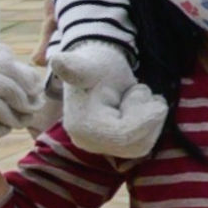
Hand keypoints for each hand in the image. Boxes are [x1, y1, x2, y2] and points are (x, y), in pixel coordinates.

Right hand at [46, 44, 163, 161]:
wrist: (97, 70)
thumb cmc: (95, 65)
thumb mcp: (88, 64)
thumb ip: (75, 67)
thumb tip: (57, 60)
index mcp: (80, 126)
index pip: (125, 134)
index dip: (145, 115)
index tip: (143, 89)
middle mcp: (87, 142)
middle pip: (137, 143)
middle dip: (147, 115)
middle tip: (135, 91)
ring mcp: (100, 147)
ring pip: (143, 145)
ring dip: (149, 118)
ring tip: (131, 97)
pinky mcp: (113, 147)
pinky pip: (143, 144)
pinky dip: (150, 124)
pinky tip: (136, 108)